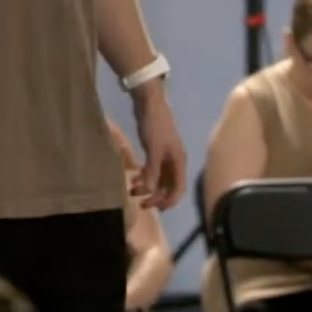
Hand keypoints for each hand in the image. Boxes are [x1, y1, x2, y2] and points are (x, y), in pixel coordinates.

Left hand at [133, 90, 187, 209]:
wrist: (149, 103)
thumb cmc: (154, 126)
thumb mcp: (153, 150)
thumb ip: (153, 171)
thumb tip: (151, 192)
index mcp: (179, 161)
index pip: (179, 188)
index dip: (169, 201)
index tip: (155, 209)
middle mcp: (174, 161)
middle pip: (169, 186)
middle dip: (156, 196)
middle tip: (140, 203)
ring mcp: (165, 156)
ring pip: (159, 178)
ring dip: (148, 187)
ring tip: (132, 190)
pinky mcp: (155, 150)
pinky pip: (152, 170)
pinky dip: (144, 176)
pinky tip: (133, 178)